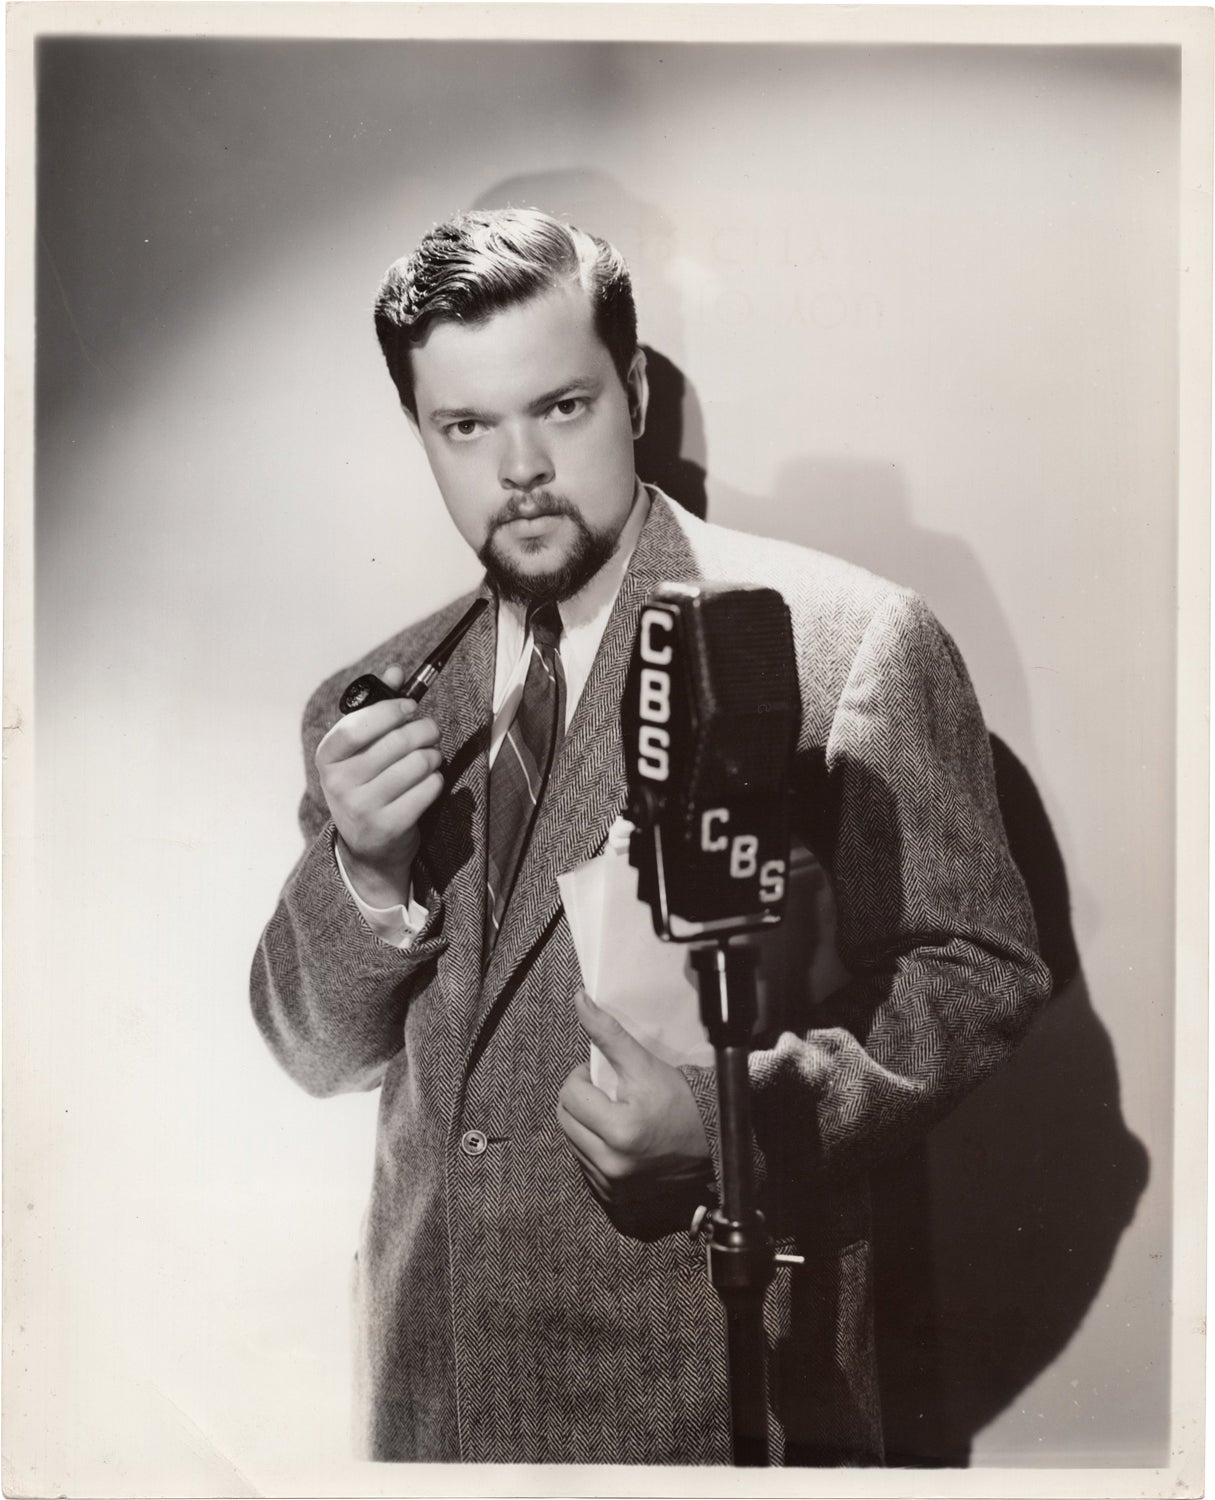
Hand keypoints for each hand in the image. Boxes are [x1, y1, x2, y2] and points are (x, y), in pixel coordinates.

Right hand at [315, 664, 443, 906]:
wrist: (367, 847)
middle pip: (395, 743)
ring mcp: (362, 808)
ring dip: (432, 756)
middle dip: (423, 730)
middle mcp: (339, 783)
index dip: (390, 711)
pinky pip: (427, 790)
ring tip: (430, 757)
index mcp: (328, 757)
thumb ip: (376, 707)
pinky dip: (435, 781)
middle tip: (431, 730)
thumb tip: (395, 670)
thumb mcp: (361, 749)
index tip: (410, 706)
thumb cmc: (367, 783)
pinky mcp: (388, 827)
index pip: (357, 726)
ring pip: (416, 765)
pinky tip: (429, 781)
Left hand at [557, 990, 713, 1239]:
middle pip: (566, 1121)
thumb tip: (580, 1000)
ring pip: (573, 1143)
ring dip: (585, 1125)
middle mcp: (613, 1165)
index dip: (582, 1077)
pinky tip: (616, 1137)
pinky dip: (594, 1149)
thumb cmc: (683, 1101)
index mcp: (619, 1131)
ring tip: (613, 1113)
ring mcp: (613, 1186)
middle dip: (580, 1100)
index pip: (570, 1095)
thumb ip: (608, 1033)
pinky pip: (586, 1167)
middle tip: (605, 1091)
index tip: (601, 1074)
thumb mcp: (645, 1063)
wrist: (715, 1142)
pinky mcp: (615, 1198)